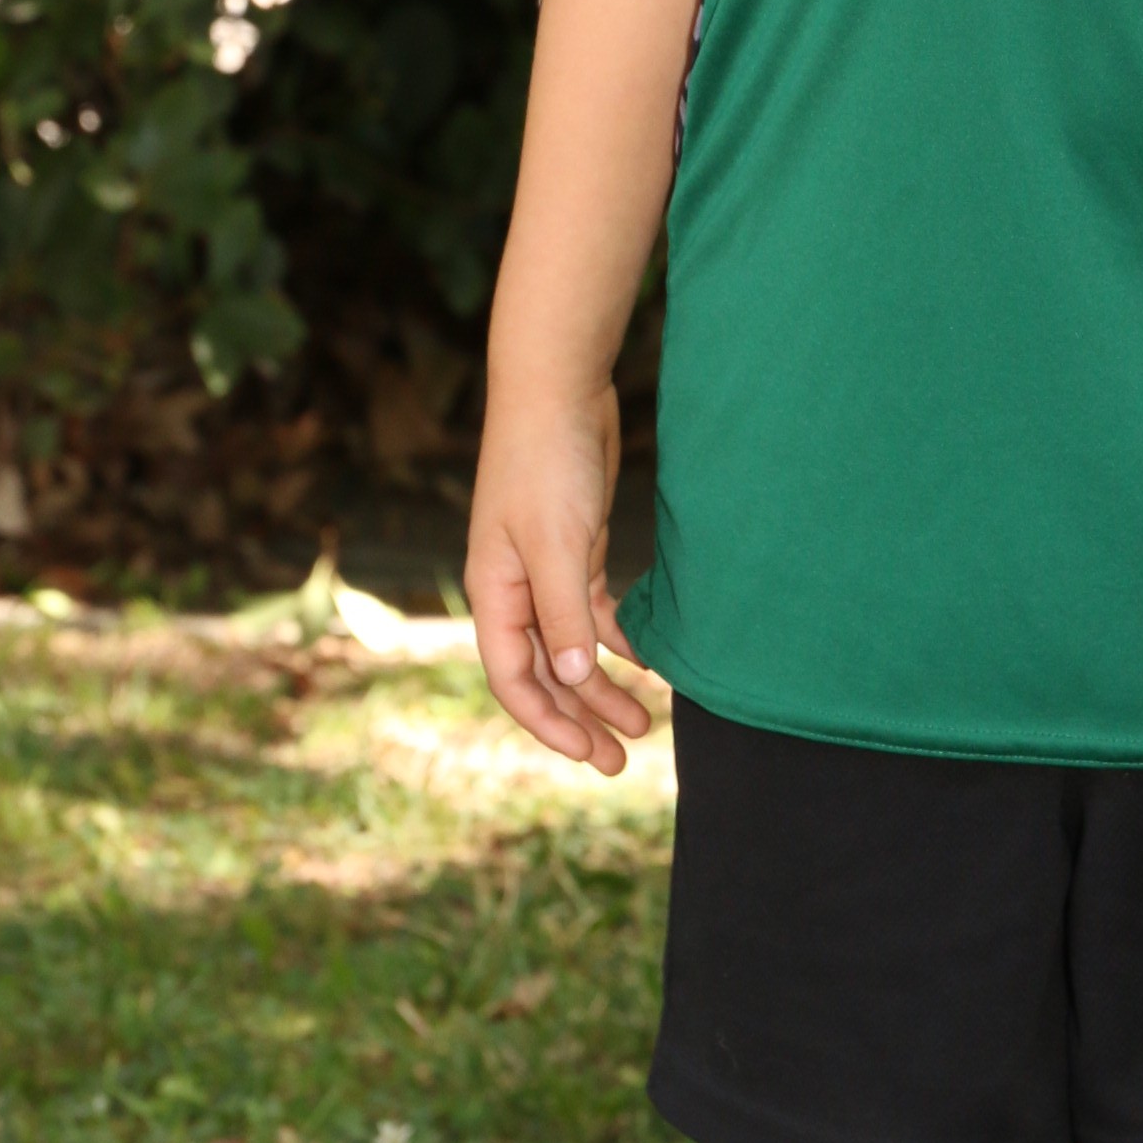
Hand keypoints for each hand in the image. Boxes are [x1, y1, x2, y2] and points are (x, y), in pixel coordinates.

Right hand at [466, 378, 652, 775]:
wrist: (559, 386)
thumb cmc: (546, 460)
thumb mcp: (556, 541)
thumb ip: (563, 611)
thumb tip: (571, 678)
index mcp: (494, 593)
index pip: (515, 679)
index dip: (550, 723)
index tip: (591, 753)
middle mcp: (515, 589)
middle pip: (546, 672)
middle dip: (582, 717)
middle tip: (625, 756)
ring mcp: (545, 569)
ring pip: (573, 646)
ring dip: (604, 684)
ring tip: (644, 722)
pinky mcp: (577, 547)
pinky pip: (594, 610)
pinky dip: (618, 636)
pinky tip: (648, 659)